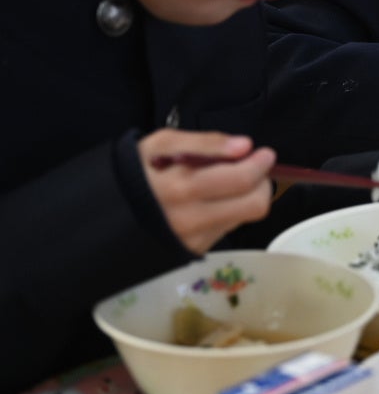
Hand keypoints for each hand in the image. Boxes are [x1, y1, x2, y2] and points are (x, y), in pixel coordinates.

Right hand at [138, 130, 273, 254]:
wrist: (101, 216)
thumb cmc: (133, 173)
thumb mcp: (160, 144)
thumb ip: (206, 142)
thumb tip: (244, 146)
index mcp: (180, 188)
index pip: (240, 180)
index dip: (260, 165)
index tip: (263, 153)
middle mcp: (189, 218)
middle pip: (254, 205)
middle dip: (261, 182)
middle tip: (253, 167)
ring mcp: (193, 238)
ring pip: (245, 217)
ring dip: (248, 196)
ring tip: (230, 181)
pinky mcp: (195, 251)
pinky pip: (228, 228)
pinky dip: (230, 210)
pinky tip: (212, 199)